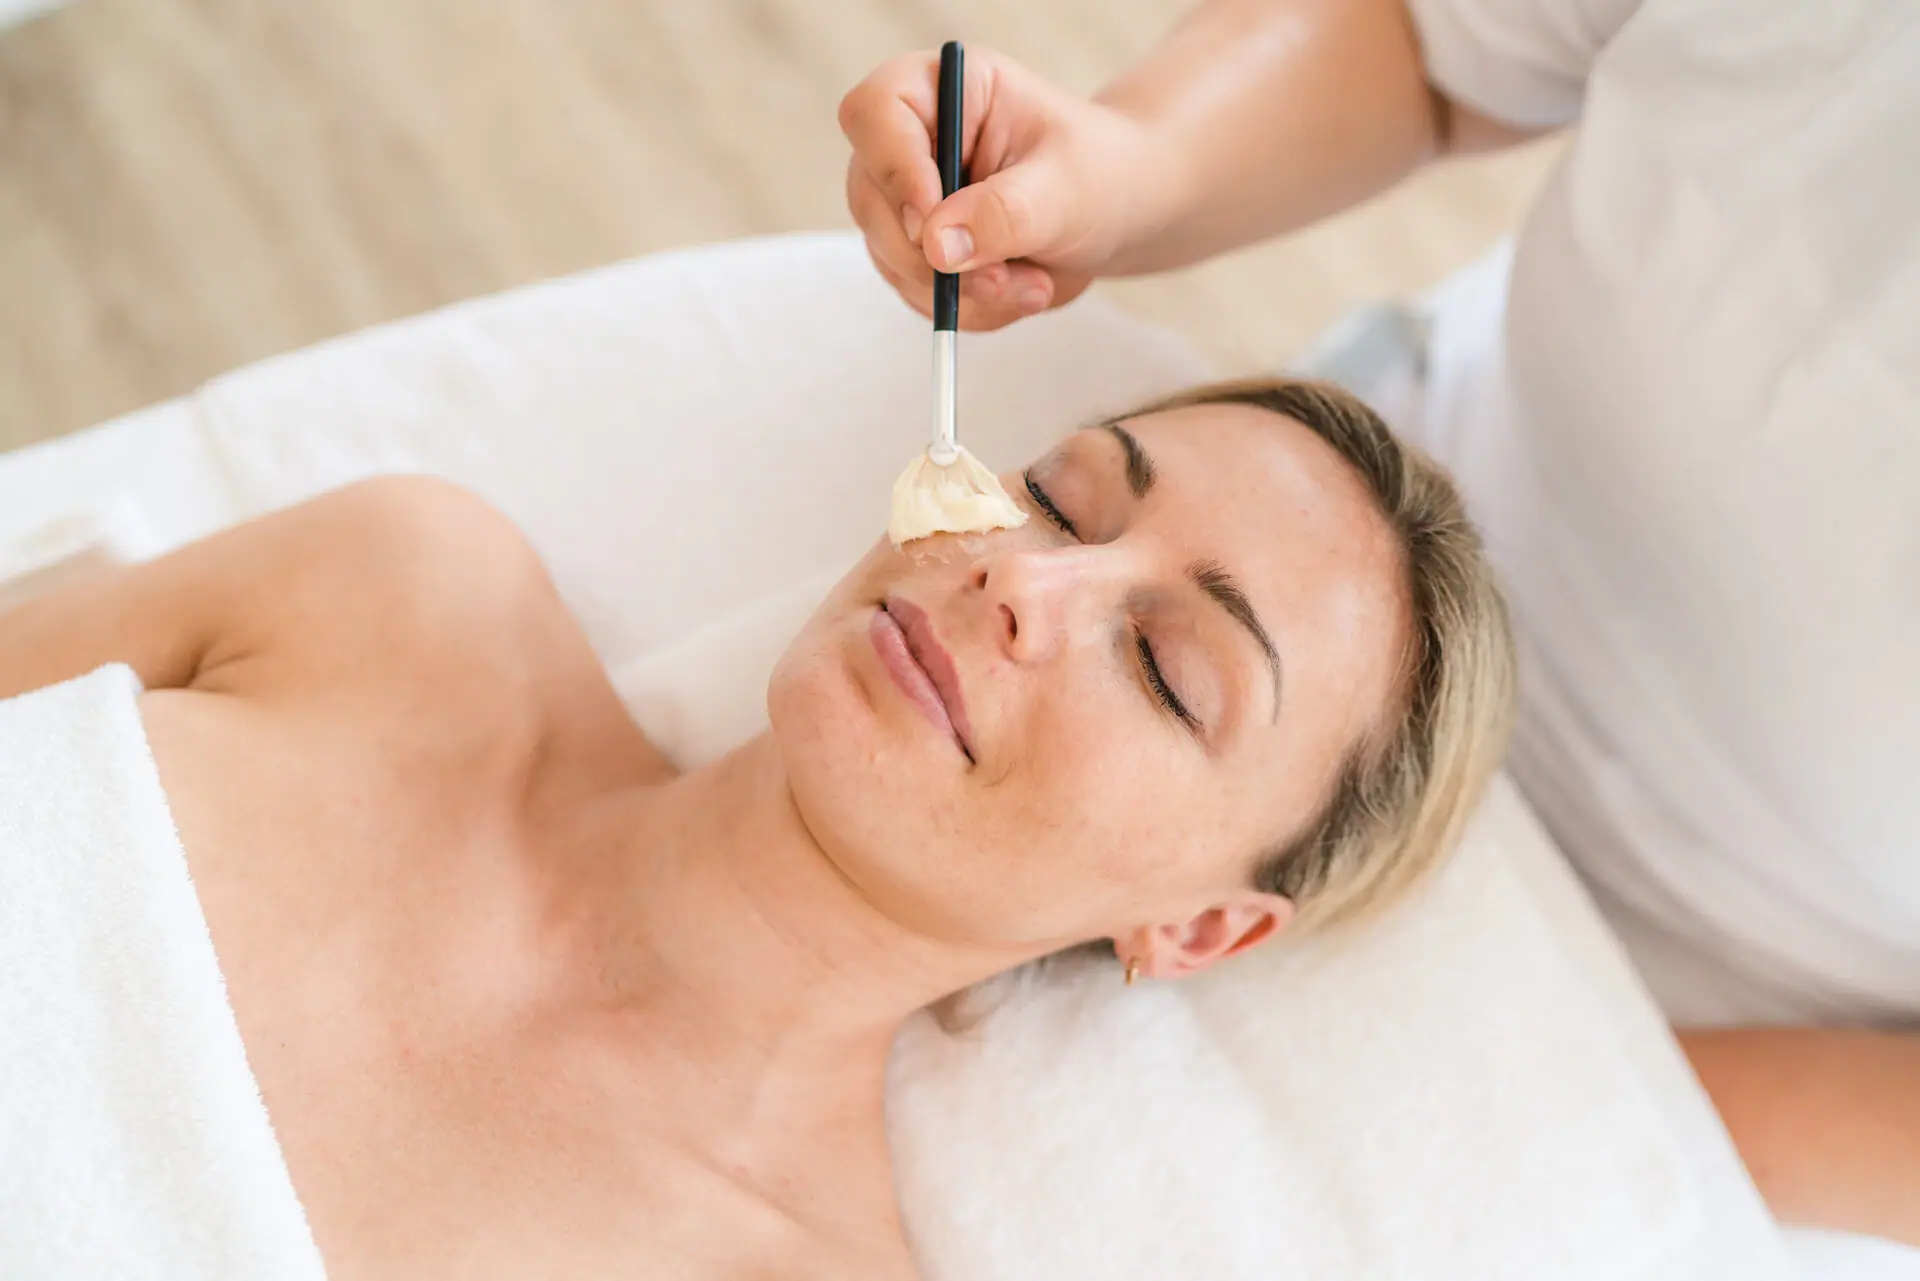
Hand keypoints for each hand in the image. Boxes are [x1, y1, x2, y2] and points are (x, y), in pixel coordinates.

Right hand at [839, 47, 1172, 330]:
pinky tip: (1020, 291)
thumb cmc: (1098, 175)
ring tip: (1034, 285)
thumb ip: (1003, 212)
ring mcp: (907, 198)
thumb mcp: (1065, 189)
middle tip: (1001, 278)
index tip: (933, 217)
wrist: (1117, 211)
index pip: (876, 112)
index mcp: (946, 88)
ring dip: (961, 291)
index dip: (894, 168)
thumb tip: (935, 246)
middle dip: (935, 256)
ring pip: (892, 257)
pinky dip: (970, 308)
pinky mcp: (917, 249)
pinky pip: (918, 294)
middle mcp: (913, 138)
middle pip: (871, 198)